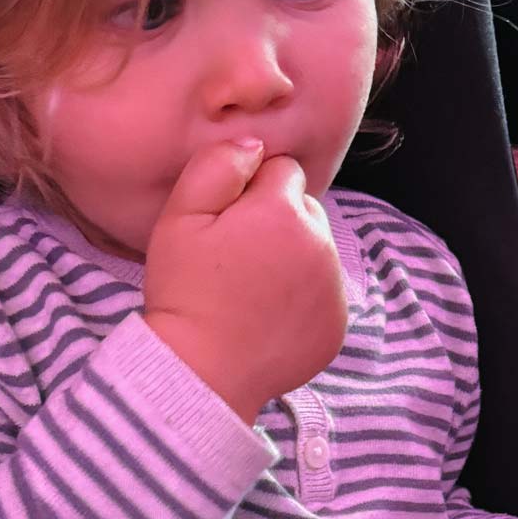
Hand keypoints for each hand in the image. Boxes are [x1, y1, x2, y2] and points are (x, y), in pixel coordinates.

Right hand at [143, 139, 348, 422]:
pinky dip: (304, 297)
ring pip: (318, 249)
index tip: (226, 222)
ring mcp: (334, 287)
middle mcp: (321, 243)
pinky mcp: (338, 324)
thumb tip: (254, 145)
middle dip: (278, 220)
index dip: (250, 190)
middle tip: (238, 257)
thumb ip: (217, 166)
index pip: (282, 169)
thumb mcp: (179, 218)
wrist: (202, 372)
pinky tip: (268, 315)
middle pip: (306, 208)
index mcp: (283, 211)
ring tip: (252, 288)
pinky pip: (325, 291)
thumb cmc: (184, 292)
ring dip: (293, 257)